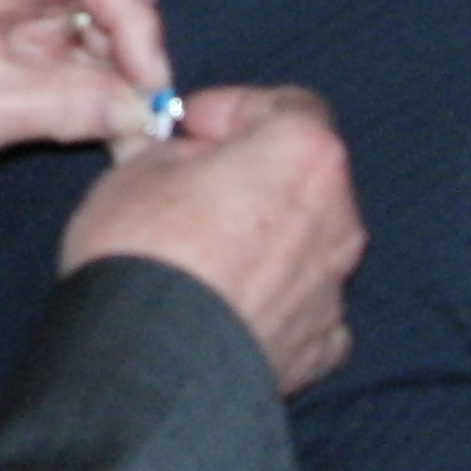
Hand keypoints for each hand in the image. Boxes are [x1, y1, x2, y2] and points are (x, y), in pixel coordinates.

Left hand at [0, 0, 170, 217]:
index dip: (130, 7)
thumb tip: (145, 107)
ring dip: (128, 66)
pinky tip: (118, 129)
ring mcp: (10, 14)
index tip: (147, 74)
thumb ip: (61, 104)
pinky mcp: (19, 57)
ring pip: (104, 17)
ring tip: (135, 125)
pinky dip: (109, 90)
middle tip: (147, 97)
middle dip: (137, 29)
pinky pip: (86, 58)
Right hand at [61, 86, 362, 393]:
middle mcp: (337, 217)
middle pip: (302, 175)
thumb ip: (174, 150)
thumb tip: (183, 157)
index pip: (287, 105)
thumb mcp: (134, 168)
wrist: (145, 365)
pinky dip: (272, 299)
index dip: (233, 110)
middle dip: (251, 175)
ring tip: (199, 256)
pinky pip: (302, 306)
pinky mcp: (319, 346)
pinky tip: (225, 306)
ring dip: (263, 238)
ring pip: (304, 243)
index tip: (189, 130)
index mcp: (303, 155)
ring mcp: (332, 287)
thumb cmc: (141, 251)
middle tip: (188, 188)